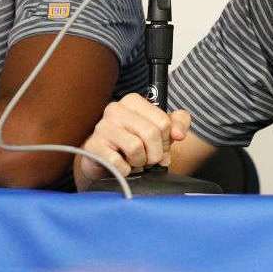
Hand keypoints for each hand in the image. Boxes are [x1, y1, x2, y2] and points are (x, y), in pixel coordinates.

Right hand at [74, 93, 190, 190]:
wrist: (106, 161)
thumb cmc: (136, 141)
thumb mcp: (161, 129)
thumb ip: (179, 123)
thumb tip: (179, 134)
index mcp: (133, 101)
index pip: (163, 122)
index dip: (166, 141)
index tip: (159, 146)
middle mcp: (116, 109)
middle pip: (151, 134)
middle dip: (155, 154)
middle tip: (149, 159)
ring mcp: (102, 127)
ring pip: (135, 147)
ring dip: (140, 162)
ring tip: (134, 161)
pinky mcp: (93, 147)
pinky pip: (119, 163)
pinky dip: (125, 170)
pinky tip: (122, 166)